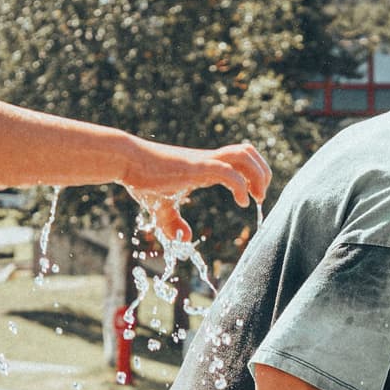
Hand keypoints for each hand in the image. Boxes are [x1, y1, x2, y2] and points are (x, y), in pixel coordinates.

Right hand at [131, 140, 271, 245]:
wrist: (126, 161)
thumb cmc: (141, 179)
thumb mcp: (160, 206)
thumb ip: (172, 222)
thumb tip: (184, 238)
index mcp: (204, 165)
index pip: (239, 157)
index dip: (253, 173)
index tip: (254, 194)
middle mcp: (208, 159)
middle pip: (248, 151)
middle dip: (262, 172)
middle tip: (260, 196)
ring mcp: (203, 161)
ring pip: (244, 155)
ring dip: (258, 175)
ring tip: (256, 197)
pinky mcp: (196, 168)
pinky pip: (228, 172)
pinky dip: (242, 185)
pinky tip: (242, 201)